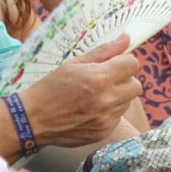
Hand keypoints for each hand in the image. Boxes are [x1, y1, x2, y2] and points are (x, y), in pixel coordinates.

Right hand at [23, 34, 142, 146]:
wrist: (34, 119)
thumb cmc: (52, 87)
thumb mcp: (75, 63)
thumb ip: (104, 51)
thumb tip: (126, 39)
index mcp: (100, 78)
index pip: (132, 64)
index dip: (124, 61)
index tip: (113, 63)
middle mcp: (107, 100)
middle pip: (136, 85)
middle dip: (124, 79)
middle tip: (106, 78)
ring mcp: (106, 119)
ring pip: (127, 102)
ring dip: (117, 96)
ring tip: (95, 95)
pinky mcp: (104, 133)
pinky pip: (118, 117)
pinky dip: (109, 112)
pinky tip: (91, 109)